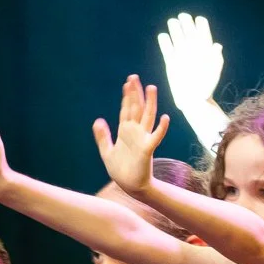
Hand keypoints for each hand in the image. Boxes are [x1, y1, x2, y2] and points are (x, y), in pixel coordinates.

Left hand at [92, 75, 170, 193]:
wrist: (129, 186)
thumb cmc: (120, 170)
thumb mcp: (107, 151)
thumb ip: (102, 136)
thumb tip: (98, 120)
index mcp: (125, 131)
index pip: (126, 109)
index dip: (126, 96)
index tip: (127, 82)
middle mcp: (135, 132)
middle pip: (136, 108)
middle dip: (135, 93)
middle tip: (134, 77)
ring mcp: (142, 139)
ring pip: (147, 117)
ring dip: (150, 103)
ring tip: (151, 88)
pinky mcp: (147, 149)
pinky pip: (156, 137)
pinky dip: (161, 128)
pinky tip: (165, 118)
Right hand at [157, 12, 223, 111]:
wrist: (194, 100)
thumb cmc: (207, 86)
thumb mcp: (215, 72)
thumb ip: (216, 57)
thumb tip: (217, 45)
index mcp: (204, 47)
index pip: (202, 27)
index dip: (199, 22)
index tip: (197, 22)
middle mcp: (192, 47)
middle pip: (188, 26)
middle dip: (185, 20)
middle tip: (182, 18)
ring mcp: (180, 53)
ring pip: (176, 32)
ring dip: (174, 26)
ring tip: (173, 24)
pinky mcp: (170, 60)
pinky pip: (165, 45)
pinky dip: (163, 39)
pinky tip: (164, 39)